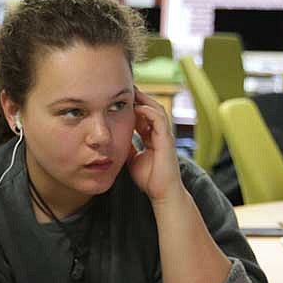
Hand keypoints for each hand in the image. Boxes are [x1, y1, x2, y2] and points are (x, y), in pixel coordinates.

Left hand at [126, 90, 183, 204]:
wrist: (162, 193)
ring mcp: (164, 136)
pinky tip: (139, 107)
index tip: (120, 99)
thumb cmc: (149, 179)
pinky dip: (149, 112)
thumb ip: (127, 147)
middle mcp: (160, 134)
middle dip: (139, 98)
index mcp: (153, 137)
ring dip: (144, 100)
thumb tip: (115, 139)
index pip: (143, 116)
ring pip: (156, 111)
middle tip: (125, 89)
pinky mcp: (167, 140)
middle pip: (151, 109)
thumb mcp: (132, 159)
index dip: (133, 106)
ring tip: (132, 92)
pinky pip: (159, 120)